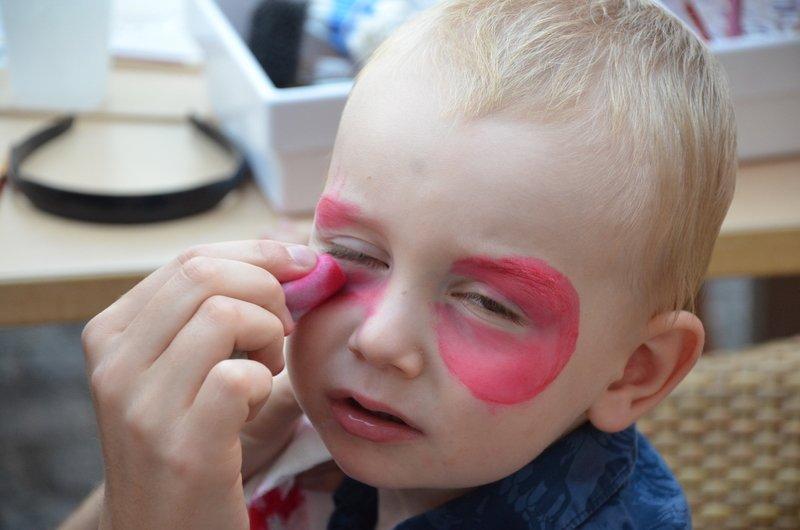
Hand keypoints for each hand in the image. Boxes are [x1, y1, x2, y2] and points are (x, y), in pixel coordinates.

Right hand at [82, 239, 316, 529]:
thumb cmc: (193, 442)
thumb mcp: (190, 369)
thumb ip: (228, 312)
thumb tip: (295, 258)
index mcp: (113, 333)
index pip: (191, 260)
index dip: (258, 254)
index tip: (301, 263)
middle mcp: (115, 362)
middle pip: (206, 275)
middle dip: (268, 290)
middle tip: (282, 330)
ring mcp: (142, 405)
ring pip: (225, 313)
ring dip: (268, 337)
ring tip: (264, 372)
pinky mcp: (181, 445)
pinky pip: (239, 374)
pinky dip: (263, 382)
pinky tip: (253, 404)